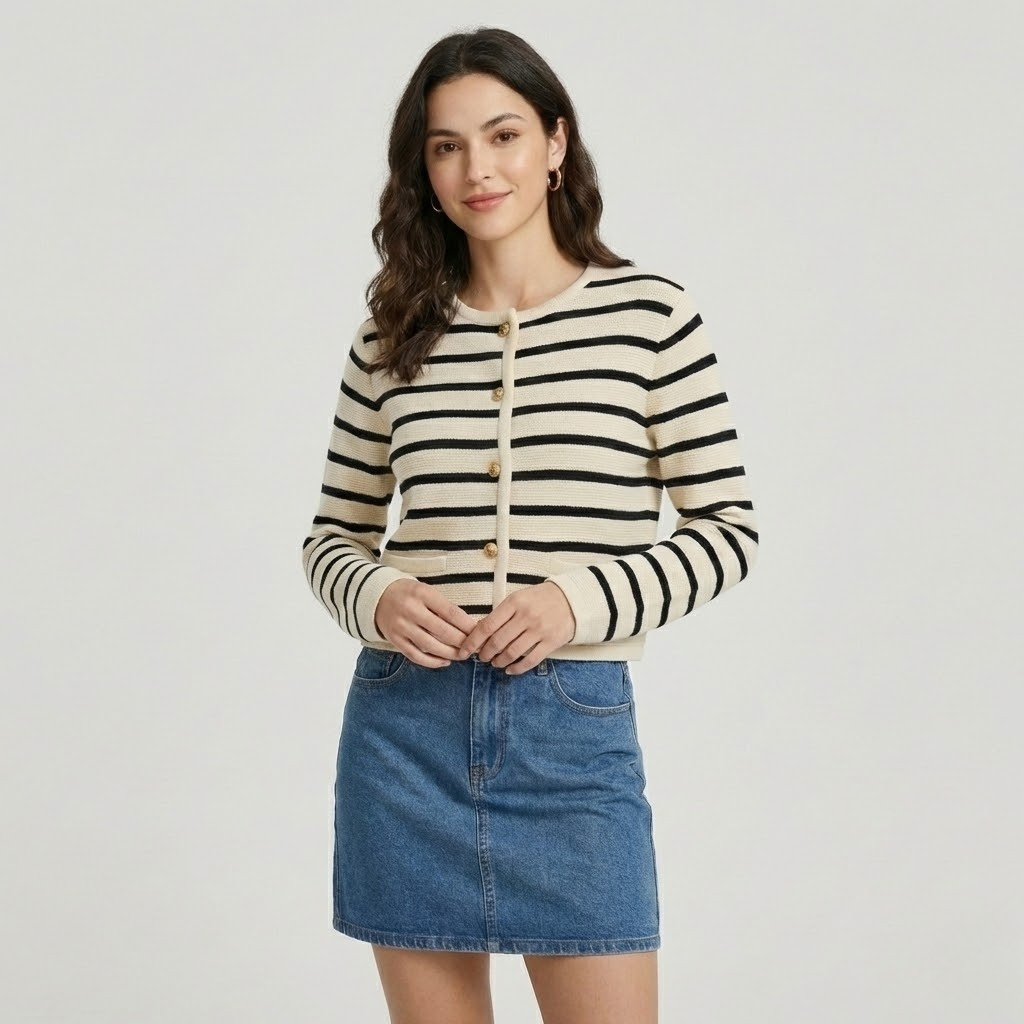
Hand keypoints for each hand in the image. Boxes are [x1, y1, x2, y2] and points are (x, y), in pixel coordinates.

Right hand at [375, 578, 479, 667]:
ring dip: (450, 653)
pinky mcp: (395, 640)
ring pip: (431, 645)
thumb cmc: (410, 594)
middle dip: (462, 642)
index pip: (451, 613)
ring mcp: (402, 627)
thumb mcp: (426, 591)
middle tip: (474, 647)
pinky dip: (432, 662)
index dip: (467, 625)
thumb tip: (469, 626)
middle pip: (443, 631)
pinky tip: (445, 662)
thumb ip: (444, 606)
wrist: (377, 597)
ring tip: (462, 655)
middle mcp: (411, 610)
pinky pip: (416, 655)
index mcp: (422, 594)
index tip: (479, 632)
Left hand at [455, 581, 575, 674]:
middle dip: (485, 654)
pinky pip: (530, 660)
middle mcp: (526, 616)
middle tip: (482, 657)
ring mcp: (539, 630)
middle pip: (497, 642)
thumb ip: (501, 613)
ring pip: (512, 653)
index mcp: (514, 603)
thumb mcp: (518, 598)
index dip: (473, 641)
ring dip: (499, 661)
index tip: (464, 650)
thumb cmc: (540, 598)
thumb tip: (479, 631)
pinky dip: (517, 668)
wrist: (572, 599)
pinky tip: (510, 670)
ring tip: (495, 663)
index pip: (487, 625)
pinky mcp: (551, 642)